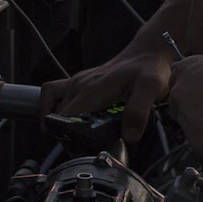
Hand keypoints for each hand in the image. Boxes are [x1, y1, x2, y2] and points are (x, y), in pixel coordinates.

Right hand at [38, 41, 172, 140]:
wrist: (147, 50)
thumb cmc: (149, 69)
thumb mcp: (151, 88)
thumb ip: (139, 111)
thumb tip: (129, 137)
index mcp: (93, 89)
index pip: (65, 118)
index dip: (69, 138)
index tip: (80, 151)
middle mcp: (80, 85)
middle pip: (56, 115)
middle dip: (64, 136)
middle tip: (81, 150)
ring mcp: (77, 81)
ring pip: (51, 105)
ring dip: (56, 123)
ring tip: (71, 139)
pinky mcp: (79, 81)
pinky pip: (53, 93)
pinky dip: (52, 107)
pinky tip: (67, 119)